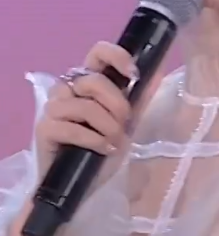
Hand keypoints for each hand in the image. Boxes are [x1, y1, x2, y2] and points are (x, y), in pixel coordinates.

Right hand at [34, 42, 138, 180]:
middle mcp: (67, 90)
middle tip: (124, 124)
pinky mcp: (43, 129)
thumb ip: (140, 96)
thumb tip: (157, 68)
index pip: (97, 52)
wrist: (83, 183)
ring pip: (84, 106)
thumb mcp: (129, 122)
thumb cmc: (103, 148)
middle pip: (93, 80)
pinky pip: (72, 128)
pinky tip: (103, 149)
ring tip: (114, 141)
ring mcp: (52, 109)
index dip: (116, 56)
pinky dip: (94, 140)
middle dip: (117, 104)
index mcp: (88, 82)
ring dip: (108, 126)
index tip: (134, 74)